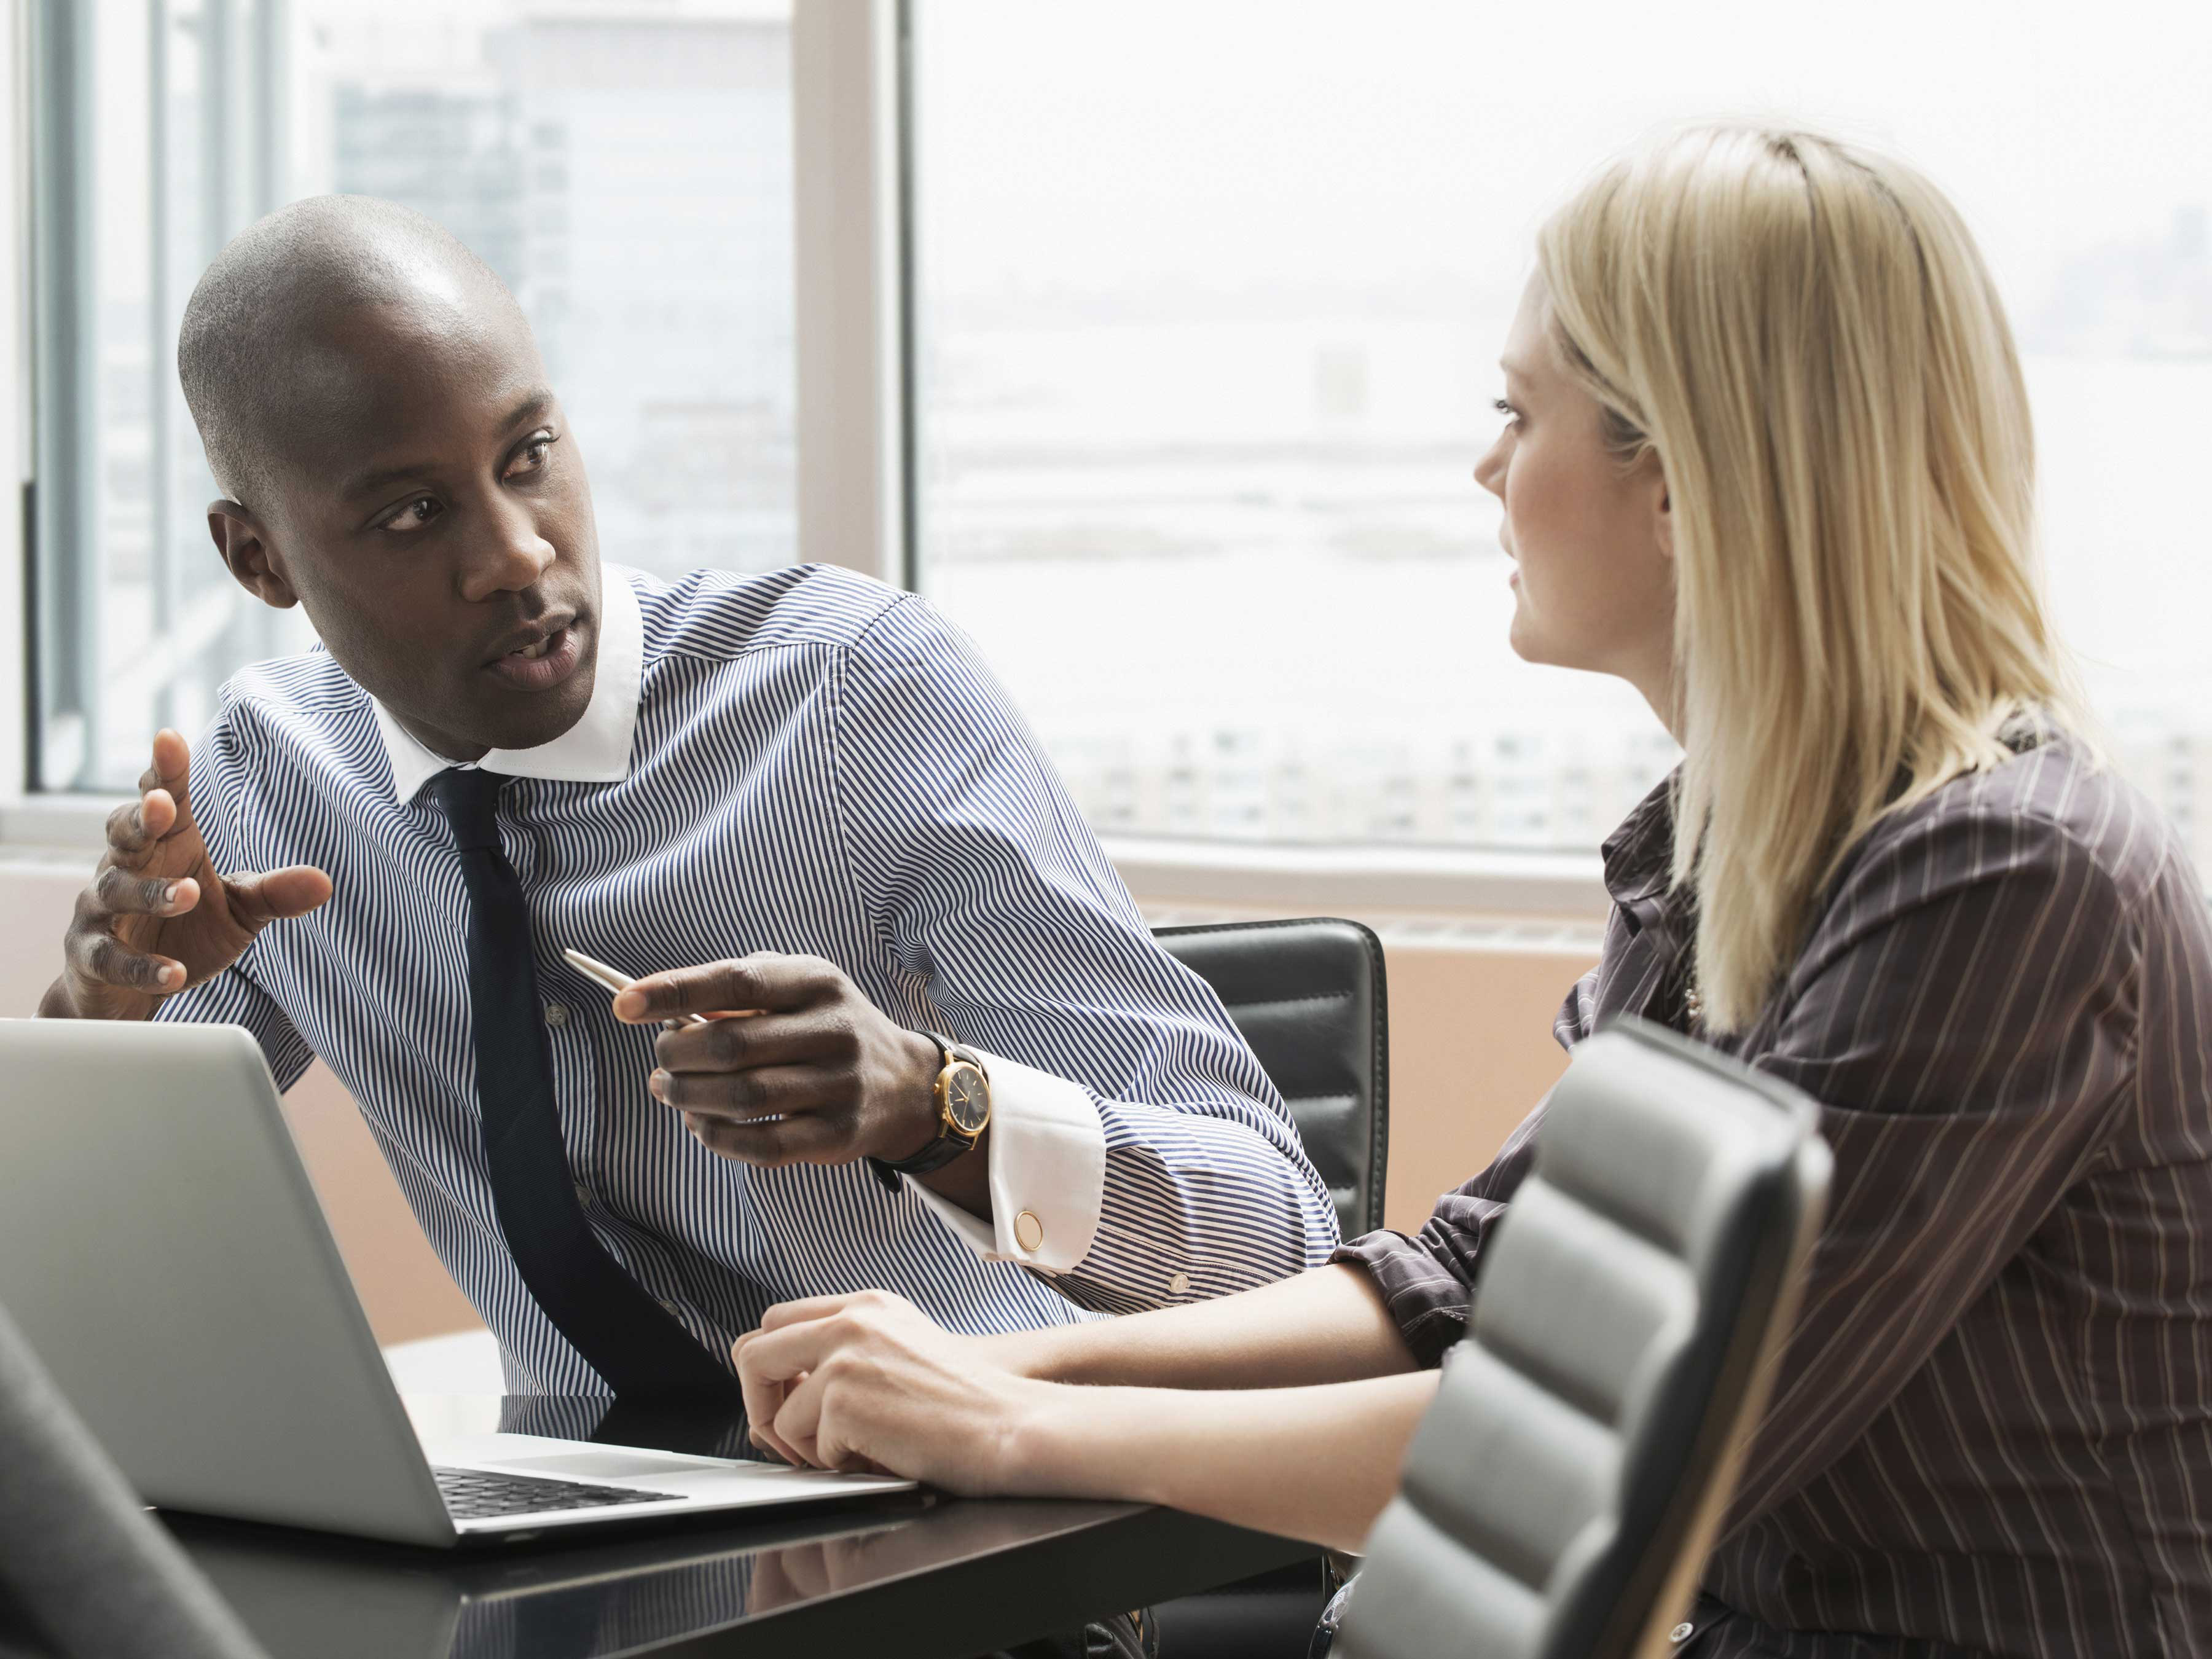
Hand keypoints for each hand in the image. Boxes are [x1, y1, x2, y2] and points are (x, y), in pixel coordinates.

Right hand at [47, 730, 332, 1020]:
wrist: (135, 993)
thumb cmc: (187, 934)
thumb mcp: (241, 912)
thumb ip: (274, 894)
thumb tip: (324, 882)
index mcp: (167, 846)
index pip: (162, 799)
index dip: (164, 770)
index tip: (169, 739)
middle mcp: (127, 868)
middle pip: (125, 833)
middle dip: (141, 816)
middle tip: (162, 804)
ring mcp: (101, 910)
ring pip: (115, 890)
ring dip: (151, 892)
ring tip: (189, 894)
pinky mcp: (89, 955)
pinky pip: (110, 957)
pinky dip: (141, 964)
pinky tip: (173, 972)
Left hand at [614, 954, 949, 1170]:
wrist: (904, 1083)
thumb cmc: (826, 1028)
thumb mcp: (799, 990)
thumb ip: (740, 992)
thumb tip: (666, 1014)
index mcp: (819, 982)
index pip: (738, 981)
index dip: (675, 991)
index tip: (625, 1004)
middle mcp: (835, 1031)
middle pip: (732, 1046)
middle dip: (677, 1054)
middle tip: (660, 1058)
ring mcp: (840, 1086)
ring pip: (742, 1099)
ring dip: (689, 1097)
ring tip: (668, 1089)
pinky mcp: (838, 1136)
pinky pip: (762, 1146)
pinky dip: (716, 1138)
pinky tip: (700, 1125)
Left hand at [733, 1289, 1049, 1491]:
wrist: (1007, 1424)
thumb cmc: (965, 1402)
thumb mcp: (902, 1351)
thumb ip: (846, 1354)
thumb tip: (783, 1395)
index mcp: (866, 1305)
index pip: (776, 1322)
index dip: (770, 1371)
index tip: (787, 1402)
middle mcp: (851, 1320)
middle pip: (753, 1353)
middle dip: (759, 1404)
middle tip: (789, 1438)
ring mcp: (845, 1357)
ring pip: (778, 1415)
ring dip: (807, 1447)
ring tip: (855, 1453)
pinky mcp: (844, 1398)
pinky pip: (808, 1448)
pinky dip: (836, 1466)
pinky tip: (877, 1457)